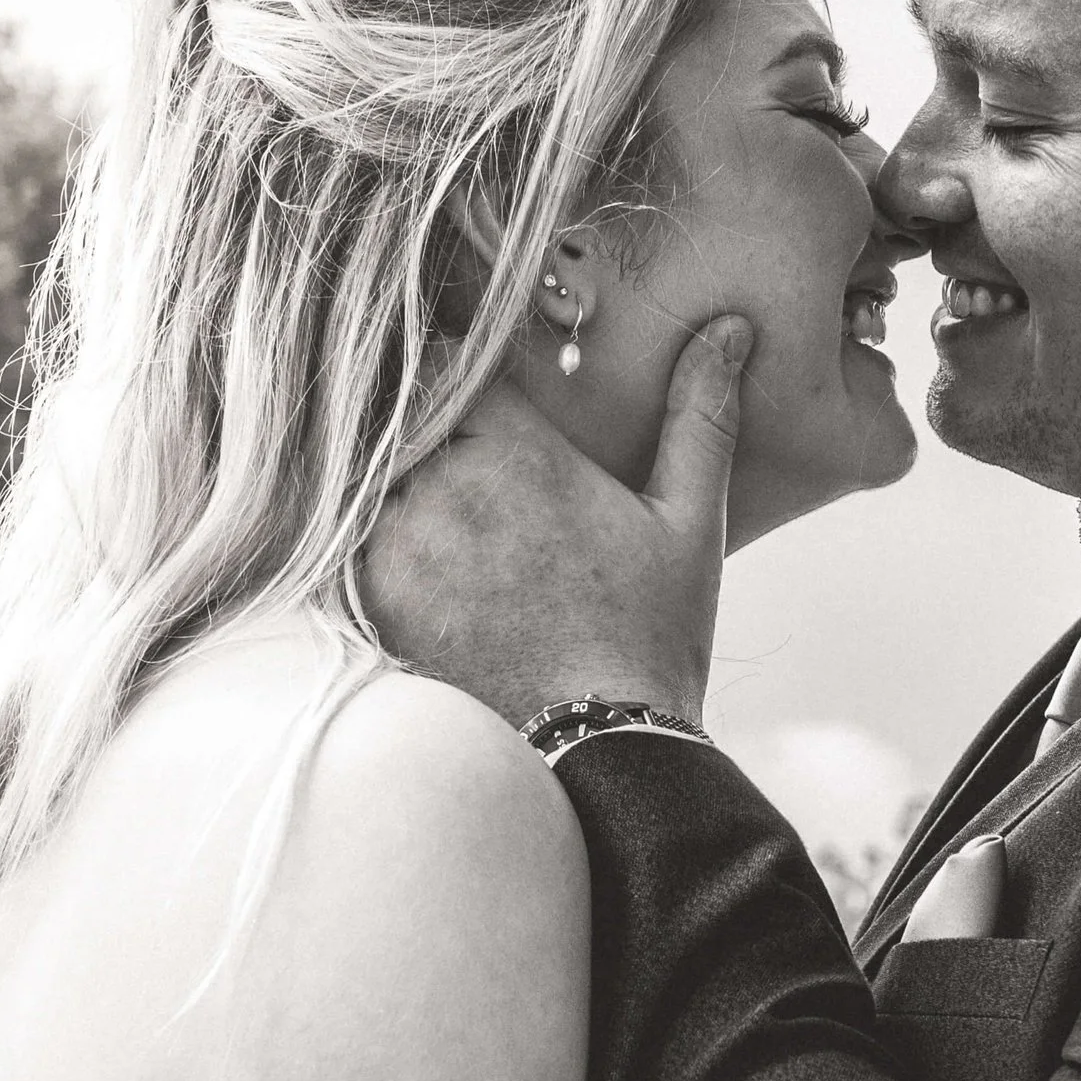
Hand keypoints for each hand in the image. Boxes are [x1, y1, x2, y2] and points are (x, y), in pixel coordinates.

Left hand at [363, 319, 753, 727]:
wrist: (595, 748)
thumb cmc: (648, 634)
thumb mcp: (688, 520)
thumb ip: (699, 417)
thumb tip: (728, 331)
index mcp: (518, 453)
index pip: (450, 363)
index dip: (460, 371)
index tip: (479, 393)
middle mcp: (447, 489)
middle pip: (404, 418)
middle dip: (428, 430)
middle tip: (462, 460)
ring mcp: (402, 546)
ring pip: (371, 478)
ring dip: (397, 484)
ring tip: (445, 518)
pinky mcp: (376, 600)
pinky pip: (353, 541)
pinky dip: (376, 540)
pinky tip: (426, 566)